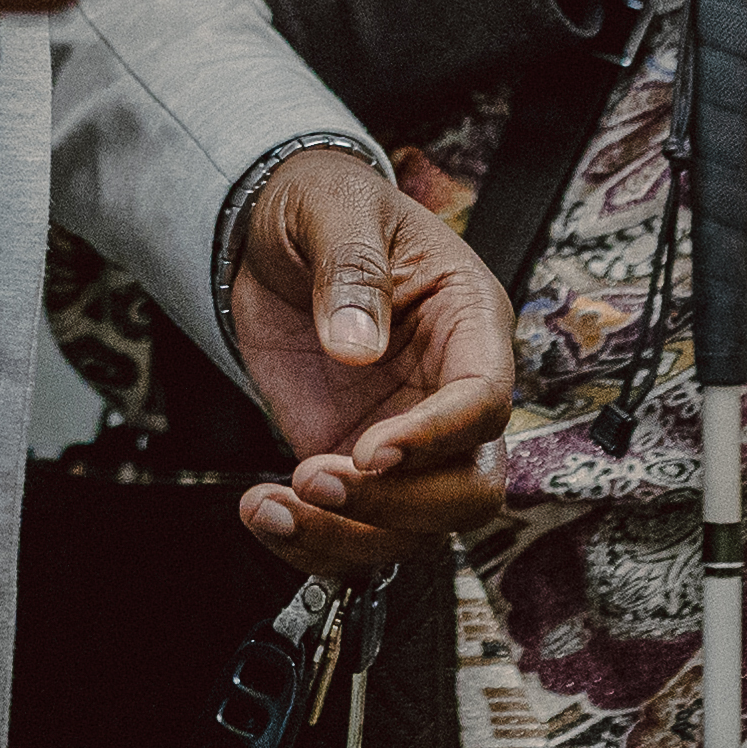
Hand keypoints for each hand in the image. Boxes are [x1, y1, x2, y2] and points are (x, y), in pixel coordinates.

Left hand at [226, 148, 512, 579]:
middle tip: (314, 475)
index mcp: (469, 324)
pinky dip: (312, 540)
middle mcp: (447, 392)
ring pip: (415, 527)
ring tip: (273, 508)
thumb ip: (352, 270)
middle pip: (468, 487)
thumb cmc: (328, 206)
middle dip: (396, 503)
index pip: (483, 402)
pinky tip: (263, 514)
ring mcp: (404, 435)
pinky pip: (354, 525)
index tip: (371, 449)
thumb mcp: (337, 210)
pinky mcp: (352, 461)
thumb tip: (357, 343)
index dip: (436, 438)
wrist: (277, 231)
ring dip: (347, 536)